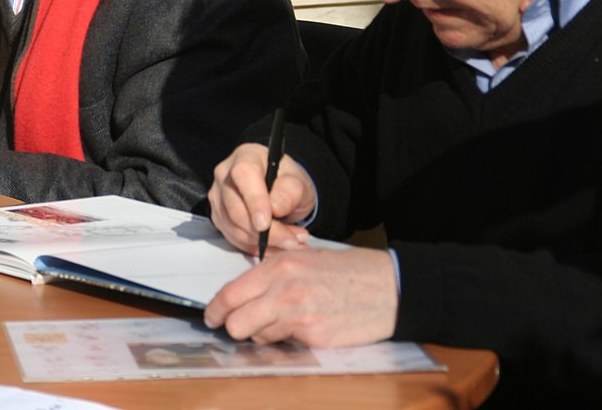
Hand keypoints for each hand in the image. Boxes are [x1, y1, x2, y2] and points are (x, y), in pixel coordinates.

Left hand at [204, 246, 397, 346]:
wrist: (389, 288)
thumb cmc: (348, 270)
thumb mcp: (305, 257)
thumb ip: (273, 274)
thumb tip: (245, 292)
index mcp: (279, 267)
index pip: (231, 293)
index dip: (215, 309)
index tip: (212, 316)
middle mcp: (284, 292)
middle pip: (236, 323)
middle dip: (234, 327)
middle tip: (240, 325)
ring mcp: (299, 318)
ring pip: (258, 337)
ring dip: (262, 333)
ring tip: (282, 321)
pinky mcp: (314, 338)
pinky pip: (285, 344)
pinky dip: (288, 339)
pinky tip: (304, 326)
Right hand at [209, 142, 314, 253]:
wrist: (280, 192)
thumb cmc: (286, 182)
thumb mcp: (299, 182)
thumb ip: (291, 190)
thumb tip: (276, 206)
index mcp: (246, 156)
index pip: (243, 175)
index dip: (254, 200)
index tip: (266, 223)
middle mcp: (226, 174)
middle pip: (236, 208)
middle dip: (266, 232)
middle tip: (293, 240)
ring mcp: (219, 197)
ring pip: (234, 228)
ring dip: (264, 242)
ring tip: (290, 242)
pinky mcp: (219, 217)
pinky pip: (235, 239)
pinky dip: (257, 247)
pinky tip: (276, 246)